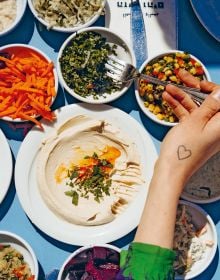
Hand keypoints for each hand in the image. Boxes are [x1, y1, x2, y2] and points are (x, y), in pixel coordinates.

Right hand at [158, 69, 219, 191]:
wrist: (170, 170)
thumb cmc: (183, 151)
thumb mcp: (196, 122)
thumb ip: (210, 105)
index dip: (212, 88)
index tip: (198, 82)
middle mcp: (215, 127)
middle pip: (208, 101)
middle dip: (193, 88)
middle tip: (182, 77)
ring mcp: (203, 130)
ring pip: (195, 107)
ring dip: (182, 96)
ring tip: (168, 87)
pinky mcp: (193, 133)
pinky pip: (188, 116)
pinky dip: (178, 108)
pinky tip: (168, 100)